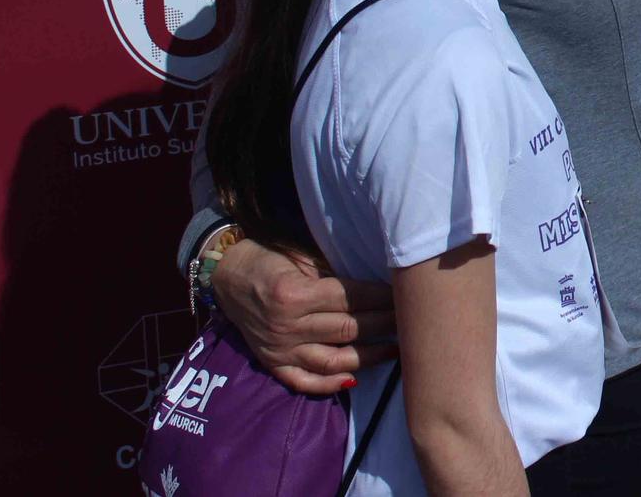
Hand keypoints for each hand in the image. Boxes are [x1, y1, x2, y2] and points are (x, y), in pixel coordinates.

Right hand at [210, 238, 396, 393]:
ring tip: (397, 349)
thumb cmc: (270, 258)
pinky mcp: (272, 364)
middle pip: (348, 329)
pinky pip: (303, 382)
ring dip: (369, 357)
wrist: (226, 275)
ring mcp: (279, 349)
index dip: (383, 297)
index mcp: (295, 294)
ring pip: (333, 360)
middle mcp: (287, 326)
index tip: (408, 294)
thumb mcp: (301, 257)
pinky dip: (330, 385)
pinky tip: (355, 379)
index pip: (351, 298)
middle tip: (414, 320)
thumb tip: (380, 283)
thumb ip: (333, 274)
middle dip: (386, 324)